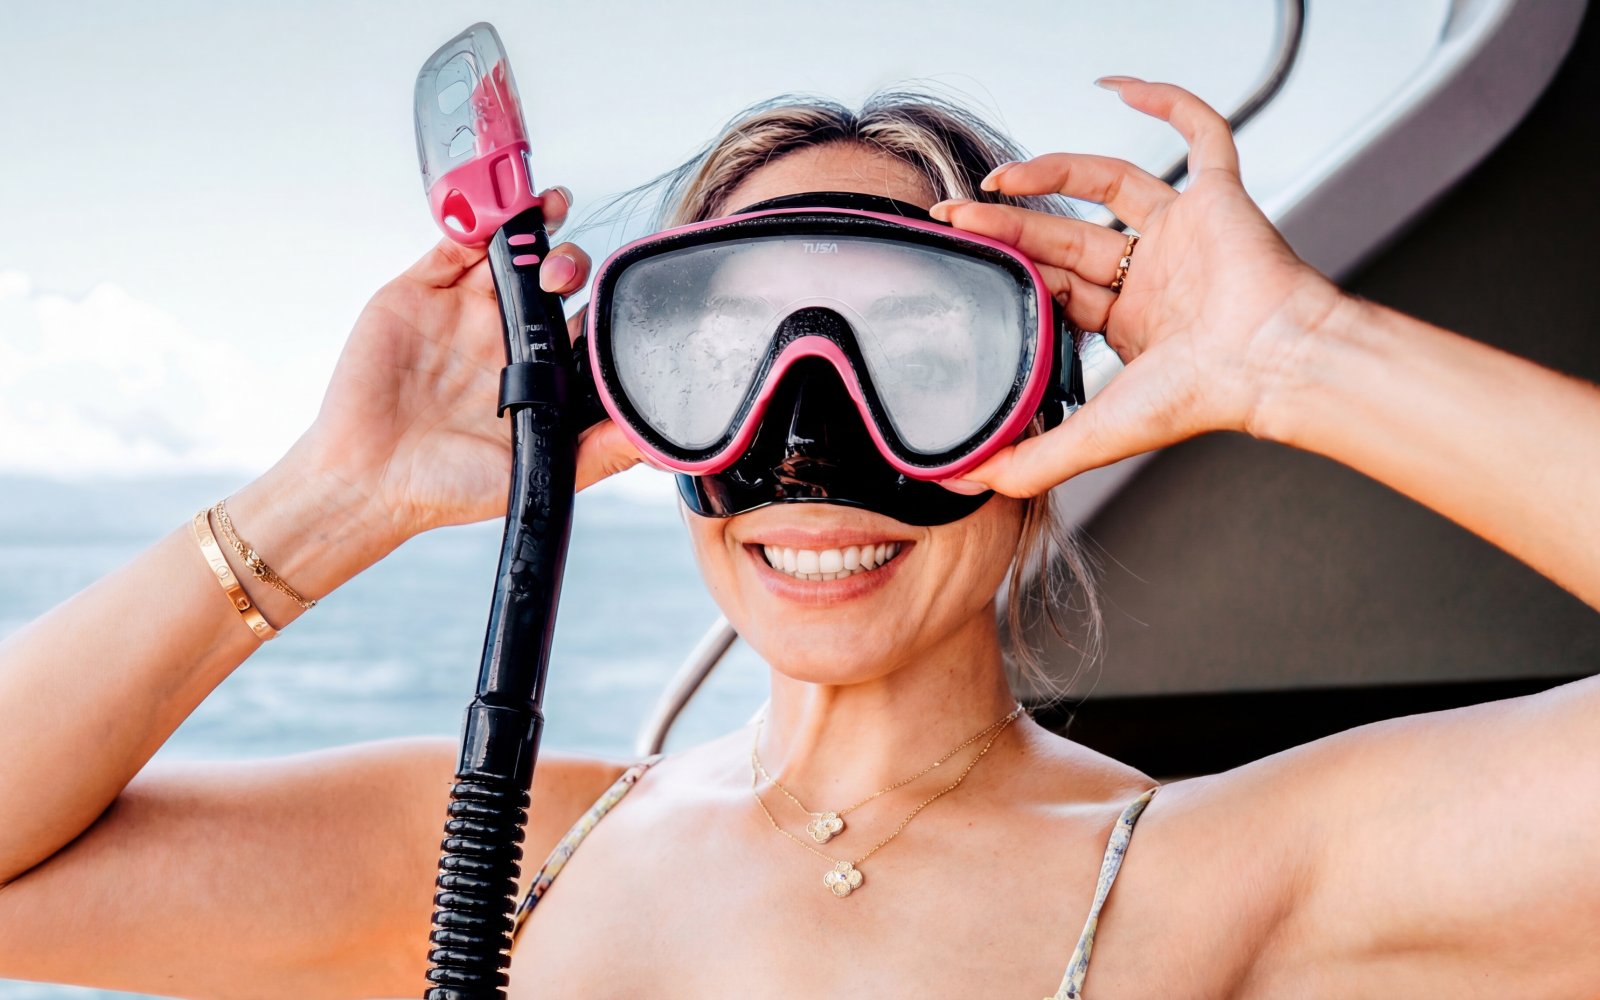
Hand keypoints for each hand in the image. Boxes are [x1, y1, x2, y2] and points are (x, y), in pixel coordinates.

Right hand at [297, 187, 638, 546]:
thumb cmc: (450, 487)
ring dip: (529, 224)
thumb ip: (599, 452)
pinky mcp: (418, 291)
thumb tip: (653, 438)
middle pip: (548, 277)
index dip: (599, 299)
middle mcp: (504, 335)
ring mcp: (462, 309)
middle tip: (562, 271)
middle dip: (567, 259)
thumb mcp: (539, 472)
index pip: (581, 321)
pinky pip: (450, 245)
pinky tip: (489, 211)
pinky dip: (471, 220)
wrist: (371, 481)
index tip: (611, 288)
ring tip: (545, 206)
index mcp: (538, 371)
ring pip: (505, 251)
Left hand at [930, 79, 1346, 496]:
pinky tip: (1119, 88)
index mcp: (1129, 321)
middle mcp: (1154, 273)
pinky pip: (1201, 134)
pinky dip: (1166, 103)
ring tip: (998, 179)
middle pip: (1066, 235)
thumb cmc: (1205, 398)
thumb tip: (971, 479)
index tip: (963, 260)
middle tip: (954, 219)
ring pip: (1110, 183)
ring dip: (1053, 172)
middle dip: (1008, 228)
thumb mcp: (1099, 432)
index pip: (1056, 284)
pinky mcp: (1219, 198)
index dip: (1011, 271)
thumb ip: (1035, 459)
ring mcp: (1186, 232)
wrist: (1272, 365)